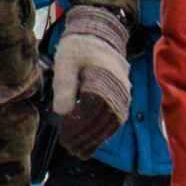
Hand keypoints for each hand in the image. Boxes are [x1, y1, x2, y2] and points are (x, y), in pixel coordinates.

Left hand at [51, 4, 129, 155]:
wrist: (101, 35)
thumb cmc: (80, 47)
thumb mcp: (66, 61)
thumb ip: (64, 86)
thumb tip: (62, 113)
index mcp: (102, 80)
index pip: (90, 111)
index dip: (77, 127)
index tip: (64, 137)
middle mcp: (117, 90)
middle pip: (101, 121)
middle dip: (85, 137)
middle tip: (68, 148)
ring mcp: (122, 95)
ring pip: (110, 124)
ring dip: (95, 140)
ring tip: (79, 151)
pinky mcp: (122, 98)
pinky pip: (116, 120)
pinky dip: (105, 134)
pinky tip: (92, 142)